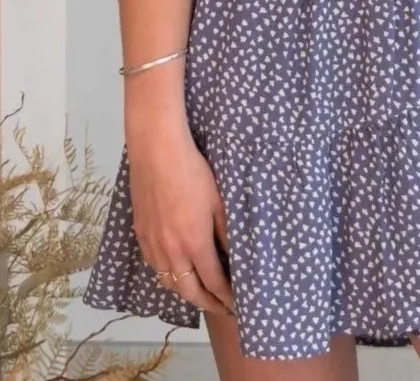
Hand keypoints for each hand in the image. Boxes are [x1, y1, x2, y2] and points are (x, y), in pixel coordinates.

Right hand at [127, 122, 234, 316]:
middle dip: (208, 303)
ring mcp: (153, 245)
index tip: (236, 304)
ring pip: (169, 283)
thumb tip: (234, 257)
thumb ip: (226, 233)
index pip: (213, 282)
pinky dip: (168, 276)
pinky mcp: (141, 235)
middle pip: (189, 291)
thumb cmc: (193, 173)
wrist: (157, 154)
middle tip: (222, 307)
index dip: (226, 297)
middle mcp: (172, 251)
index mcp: (195, 243)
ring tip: (201, 293)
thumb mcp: (219, 202)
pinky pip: (154, 267)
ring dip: (186, 292)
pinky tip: (176, 271)